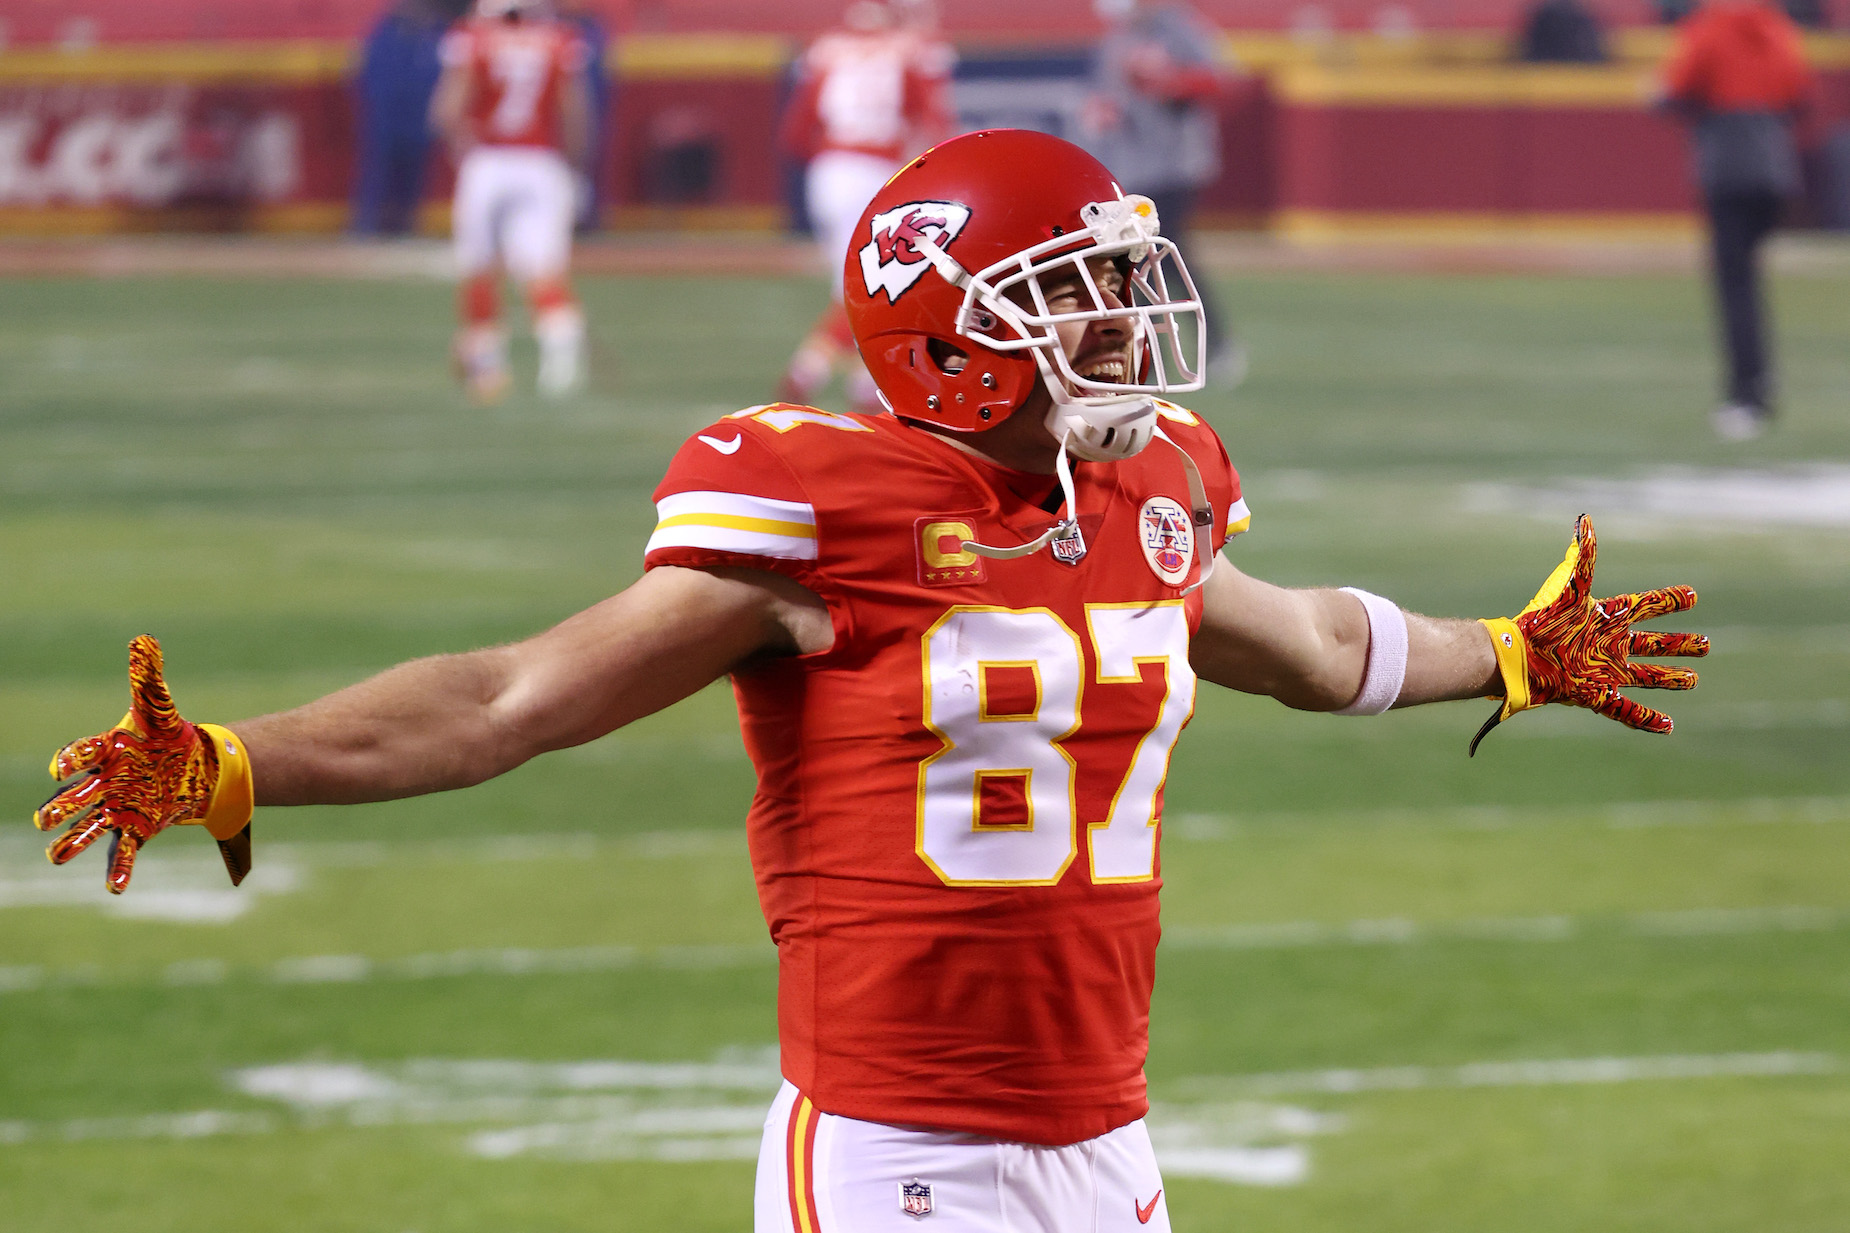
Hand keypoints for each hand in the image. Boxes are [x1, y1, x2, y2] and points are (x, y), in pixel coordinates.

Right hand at [33, 636, 253, 891]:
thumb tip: (145, 640)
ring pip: (89, 827)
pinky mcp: (137, 828)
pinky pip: (124, 851)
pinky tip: (115, 887)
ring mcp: (118, 808)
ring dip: (72, 842)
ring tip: (56, 856)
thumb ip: (148, 678)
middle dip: (59, 808)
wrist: (194, 765)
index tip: (61, 766)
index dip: (70, 760)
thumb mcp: (159, 707)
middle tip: (45, 820)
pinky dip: (119, 869)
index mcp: (105, 752)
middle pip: (74, 798)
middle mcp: (104, 784)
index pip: (82, 754)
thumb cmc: (167, 735)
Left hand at [1471, 515, 1708, 754]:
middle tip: (1705, 644)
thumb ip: (1583, 557)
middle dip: (1678, 644)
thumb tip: (1584, 520)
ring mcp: (1604, 671)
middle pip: (1653, 644)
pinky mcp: (1594, 694)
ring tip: (1693, 680)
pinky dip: (1648, 719)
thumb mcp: (1568, 587)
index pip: (1645, 607)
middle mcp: (1609, 645)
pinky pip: (1627, 710)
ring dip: (1670, 679)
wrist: (1516, 656)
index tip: (1692, 596)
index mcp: (1606, 619)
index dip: (1668, 602)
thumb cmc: (1542, 620)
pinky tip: (1669, 726)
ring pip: (1646, 676)